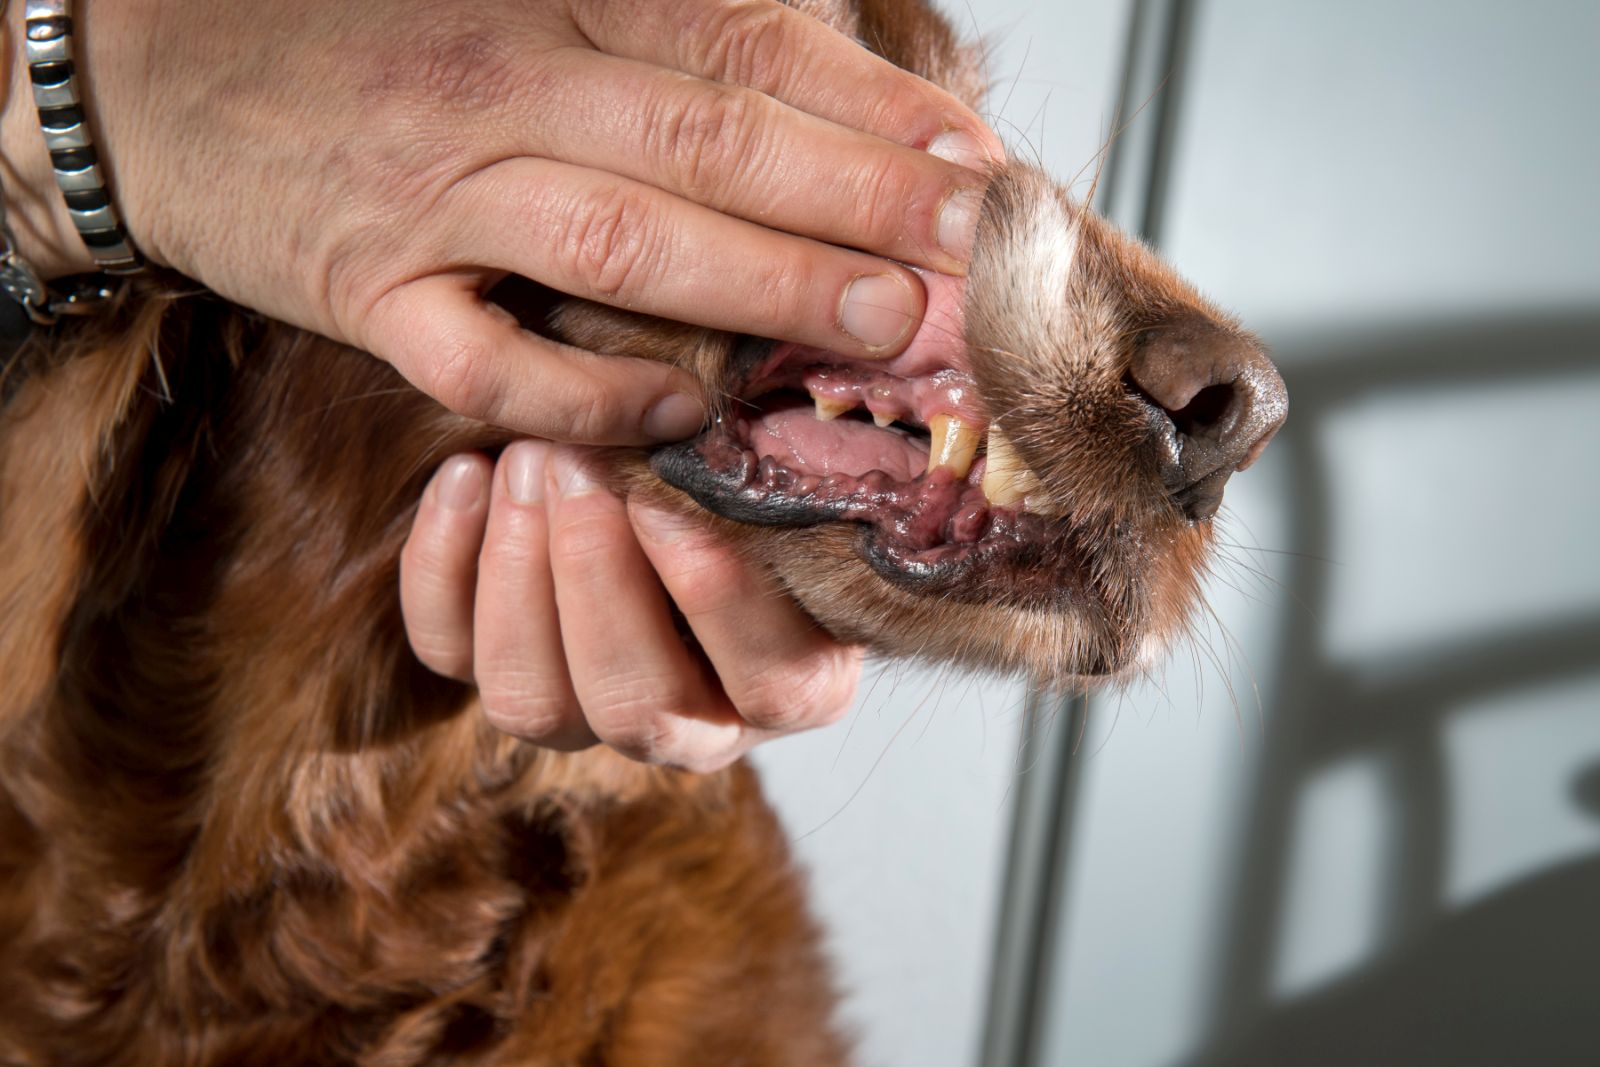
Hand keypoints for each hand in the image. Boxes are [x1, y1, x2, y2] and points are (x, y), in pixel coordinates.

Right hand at [3, 0, 999, 443]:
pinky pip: (484, 365)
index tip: (972, 161)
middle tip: (969, 252)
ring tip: (878, 323)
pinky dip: (585, 396)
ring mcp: (430, 199)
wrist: (165, 82)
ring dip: (757, 284)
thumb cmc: (375, 47)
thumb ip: (649, 42)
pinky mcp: (367, 297)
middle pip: (705, 139)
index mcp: (550, 6)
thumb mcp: (515, 6)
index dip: (866, 104)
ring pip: (615, 244)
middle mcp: (500, 91)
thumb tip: (813, 83)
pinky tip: (678, 415)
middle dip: (855, 196)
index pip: (740, 44)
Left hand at [400, 441, 862, 771]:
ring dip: (517, 577)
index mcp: (796, 683)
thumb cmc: (761, 459)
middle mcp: (695, 724)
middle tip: (576, 464)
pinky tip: (463, 474)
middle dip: (595, 582)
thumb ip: (801, 470)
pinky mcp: (501, 673)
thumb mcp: (800, 467)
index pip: (771, 679)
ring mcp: (586, 711)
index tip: (668, 499)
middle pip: (636, 709)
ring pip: (531, 705)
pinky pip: (448, 655)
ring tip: (524, 458)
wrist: (669, 459)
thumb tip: (812, 404)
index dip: (716, 597)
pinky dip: (441, 568)